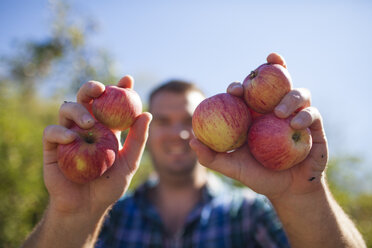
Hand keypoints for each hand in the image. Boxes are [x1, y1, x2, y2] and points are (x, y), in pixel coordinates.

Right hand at [43, 76, 151, 214]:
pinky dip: (61, 131)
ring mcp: (68, 135)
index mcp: (106, 128)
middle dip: (91, 88)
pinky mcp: (52, 147)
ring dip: (78, 110)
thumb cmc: (109, 186)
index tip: (127, 80)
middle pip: (86, 98)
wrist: (87, 207)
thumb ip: (138, 140)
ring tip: (90, 122)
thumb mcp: (129, 163)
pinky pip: (52, 131)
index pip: (112, 103)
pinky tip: (72, 138)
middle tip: (101, 89)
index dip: (119, 88)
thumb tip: (147, 113)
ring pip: (67, 108)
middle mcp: (86, 127)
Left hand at [190, 53, 327, 199]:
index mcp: (256, 116)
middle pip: (276, 82)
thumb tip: (191, 139)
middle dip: (271, 69)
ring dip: (289, 96)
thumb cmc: (258, 177)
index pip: (248, 93)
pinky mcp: (314, 126)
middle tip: (261, 74)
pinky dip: (304, 115)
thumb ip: (211, 157)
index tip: (233, 89)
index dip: (240, 86)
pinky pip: (312, 113)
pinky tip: (294, 124)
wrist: (288, 192)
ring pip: (297, 92)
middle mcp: (276, 111)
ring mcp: (296, 115)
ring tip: (278, 112)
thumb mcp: (232, 168)